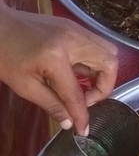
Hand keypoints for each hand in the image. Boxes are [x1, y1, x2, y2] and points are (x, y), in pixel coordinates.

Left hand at [0, 6, 117, 133]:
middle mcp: (74, 39)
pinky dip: (93, 61)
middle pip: (110, 63)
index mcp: (56, 57)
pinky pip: (96, 45)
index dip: (82, 114)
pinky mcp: (74, 26)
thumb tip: (70, 123)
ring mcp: (76, 29)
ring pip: (108, 51)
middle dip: (104, 87)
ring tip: (81, 86)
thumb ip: (51, 104)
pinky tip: (74, 71)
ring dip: (102, 73)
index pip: (77, 93)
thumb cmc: (4, 56)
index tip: (84, 129)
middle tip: (86, 100)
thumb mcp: (24, 85)